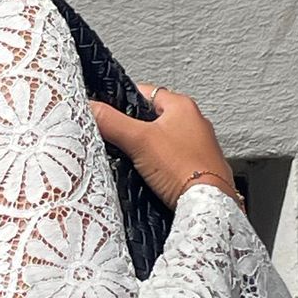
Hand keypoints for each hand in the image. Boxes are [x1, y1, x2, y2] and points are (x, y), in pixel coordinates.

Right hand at [87, 81, 242, 210]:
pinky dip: (159, 164)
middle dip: (133, 129)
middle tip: (119, 141)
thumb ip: (111, 122)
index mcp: (182, 105)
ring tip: (133, 160)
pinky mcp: (199, 166)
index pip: (143, 92)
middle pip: (151, 118)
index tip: (106, 114)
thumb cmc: (183, 168)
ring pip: (160, 140)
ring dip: (146, 149)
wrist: (208, 204)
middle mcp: (194, 121)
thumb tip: (89, 107)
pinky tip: (150, 175)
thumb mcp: (138, 140)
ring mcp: (198, 145)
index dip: (121, 102)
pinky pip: (171, 159)